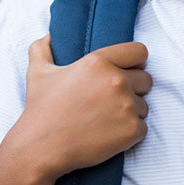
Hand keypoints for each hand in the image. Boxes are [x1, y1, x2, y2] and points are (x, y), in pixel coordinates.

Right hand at [0, 35, 152, 184]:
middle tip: (111, 101)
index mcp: (98, 62)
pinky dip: (130, 133)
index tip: (128, 71)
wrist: (41, 148)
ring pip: (144, 106)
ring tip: (105, 120)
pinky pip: (142, 128)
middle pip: (146, 80)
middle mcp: (116, 80)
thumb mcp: (38, 73)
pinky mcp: (131, 130)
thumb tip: (49, 36)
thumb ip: (42, 48)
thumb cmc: (41, 110)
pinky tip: (109, 134)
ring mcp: (126, 106)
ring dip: (130, 113)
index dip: (136, 62)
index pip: (139, 52)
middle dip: (133, 89)